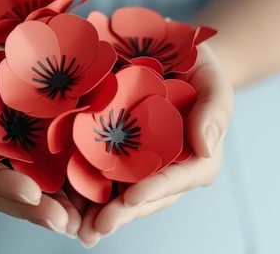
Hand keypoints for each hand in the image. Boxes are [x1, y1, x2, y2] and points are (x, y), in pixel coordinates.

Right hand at [0, 36, 81, 236]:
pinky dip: (79, 182)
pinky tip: (99, 192)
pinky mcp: (46, 147)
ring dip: (63, 207)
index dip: (6, 186)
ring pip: (42, 189)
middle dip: (39, 211)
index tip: (31, 193)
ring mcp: (22, 158)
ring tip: (84, 221)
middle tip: (65, 223)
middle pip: (15, 194)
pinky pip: (63, 167)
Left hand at [76, 43, 233, 246]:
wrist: (170, 51)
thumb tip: (205, 147)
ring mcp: (140, 162)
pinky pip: (100, 171)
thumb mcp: (212, 80)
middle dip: (122, 213)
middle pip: (147, 195)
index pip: (179, 177)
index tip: (132, 197)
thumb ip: (214, 109)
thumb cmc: (197, 66)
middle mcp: (166, 166)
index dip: (156, 189)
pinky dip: (85, 188)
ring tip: (78, 228)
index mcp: (195, 157)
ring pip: (121, 192)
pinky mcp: (116, 151)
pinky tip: (65, 202)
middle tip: (96, 228)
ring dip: (100, 211)